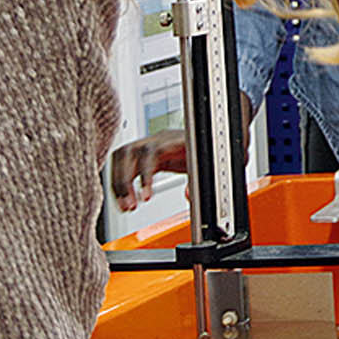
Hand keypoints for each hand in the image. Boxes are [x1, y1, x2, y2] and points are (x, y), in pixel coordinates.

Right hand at [108, 94, 253, 210]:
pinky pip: (124, 163)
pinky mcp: (146, 153)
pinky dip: (121, 182)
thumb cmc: (218, 145)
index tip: (146, 197)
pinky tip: (125, 199)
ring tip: (125, 206)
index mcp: (177, 140)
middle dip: (125, 182)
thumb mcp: (220, 163)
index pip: (152, 151)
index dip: (145, 174)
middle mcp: (160, 139)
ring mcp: (151, 143)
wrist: (216, 132)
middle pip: (130, 152)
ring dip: (119, 182)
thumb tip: (189, 194)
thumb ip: (208, 178)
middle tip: (130, 206)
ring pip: (122, 156)